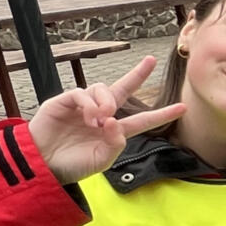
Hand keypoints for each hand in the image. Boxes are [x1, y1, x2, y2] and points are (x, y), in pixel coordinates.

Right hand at [25, 56, 184, 183]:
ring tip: (101, 119)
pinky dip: (90, 103)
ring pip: (103, 89)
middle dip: (137, 74)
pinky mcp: (65, 101)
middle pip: (122, 89)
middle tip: (151, 60)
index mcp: (113, 131)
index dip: (161, 114)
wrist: (43, 165)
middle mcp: (101, 115)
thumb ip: (114, 144)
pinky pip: (82, 93)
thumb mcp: (100, 161)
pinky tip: (91, 116)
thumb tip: (116, 120)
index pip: (142, 120)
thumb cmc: (72, 165)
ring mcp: (83, 107)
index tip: (182, 107)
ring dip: (107, 101)